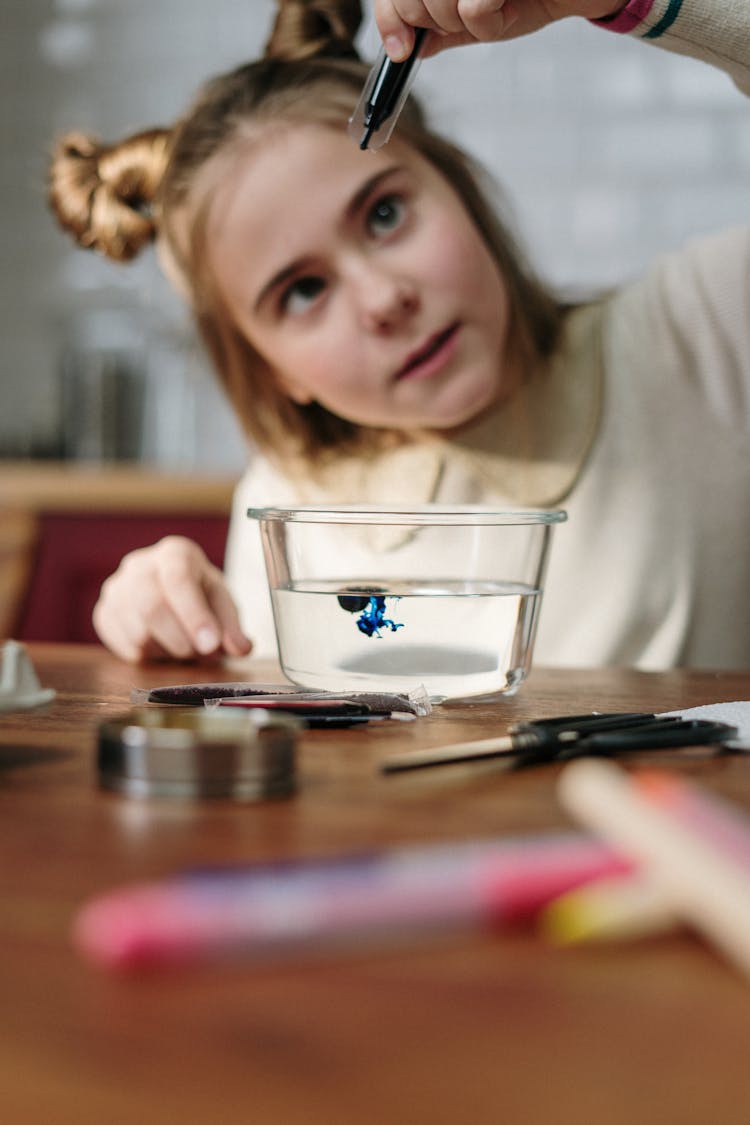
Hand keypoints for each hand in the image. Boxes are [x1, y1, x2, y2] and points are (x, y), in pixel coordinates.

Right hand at [92, 536, 251, 663]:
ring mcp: (116, 587)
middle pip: (150, 606)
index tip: (211, 644)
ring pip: (136, 630)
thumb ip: (232, 626)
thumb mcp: (223, 605)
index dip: (195, 616)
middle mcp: (140, 564)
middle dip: (180, 639)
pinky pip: (121, 644)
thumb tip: (241, 648)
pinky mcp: (104, 611)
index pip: (178, 579)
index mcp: (175, 552)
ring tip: (184, 647)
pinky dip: (147, 655)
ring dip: (166, 650)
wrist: (172, 594)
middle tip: (201, 654)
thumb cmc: (201, 595)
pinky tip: (162, 646)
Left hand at [375, 0, 629, 59]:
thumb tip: (404, 46)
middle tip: (469, 17)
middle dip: (433, 21)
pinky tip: (514, 5)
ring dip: (466, 22)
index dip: (391, 17)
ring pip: (438, 2)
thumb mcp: (479, 17)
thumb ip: (439, 28)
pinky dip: (492, 21)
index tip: (403, 48)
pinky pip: (474, 5)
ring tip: (499, 7)